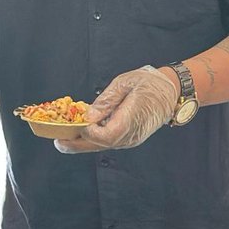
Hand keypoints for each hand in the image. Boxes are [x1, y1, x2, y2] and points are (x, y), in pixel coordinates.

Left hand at [54, 65, 178, 153]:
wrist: (170, 91)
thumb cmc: (148, 82)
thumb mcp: (125, 83)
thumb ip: (106, 101)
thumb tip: (88, 115)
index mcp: (133, 118)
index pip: (107, 135)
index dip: (90, 132)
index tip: (77, 123)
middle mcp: (132, 134)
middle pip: (101, 145)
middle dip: (78, 144)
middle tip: (58, 142)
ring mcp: (131, 138)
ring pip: (103, 145)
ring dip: (83, 143)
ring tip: (63, 137)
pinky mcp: (129, 138)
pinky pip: (109, 141)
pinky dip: (93, 139)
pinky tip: (80, 133)